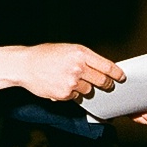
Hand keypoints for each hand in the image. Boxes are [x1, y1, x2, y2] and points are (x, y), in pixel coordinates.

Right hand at [0, 44, 125, 101]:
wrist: (25, 65)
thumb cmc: (45, 55)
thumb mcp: (67, 49)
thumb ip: (84, 58)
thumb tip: (101, 69)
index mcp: (80, 53)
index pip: (106, 66)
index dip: (116, 73)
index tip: (121, 77)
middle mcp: (78, 67)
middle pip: (102, 81)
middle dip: (106, 85)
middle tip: (107, 85)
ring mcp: (72, 82)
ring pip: (89, 90)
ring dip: (85, 88)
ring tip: (72, 80)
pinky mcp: (65, 94)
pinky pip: (76, 97)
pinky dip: (72, 94)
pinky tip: (62, 85)